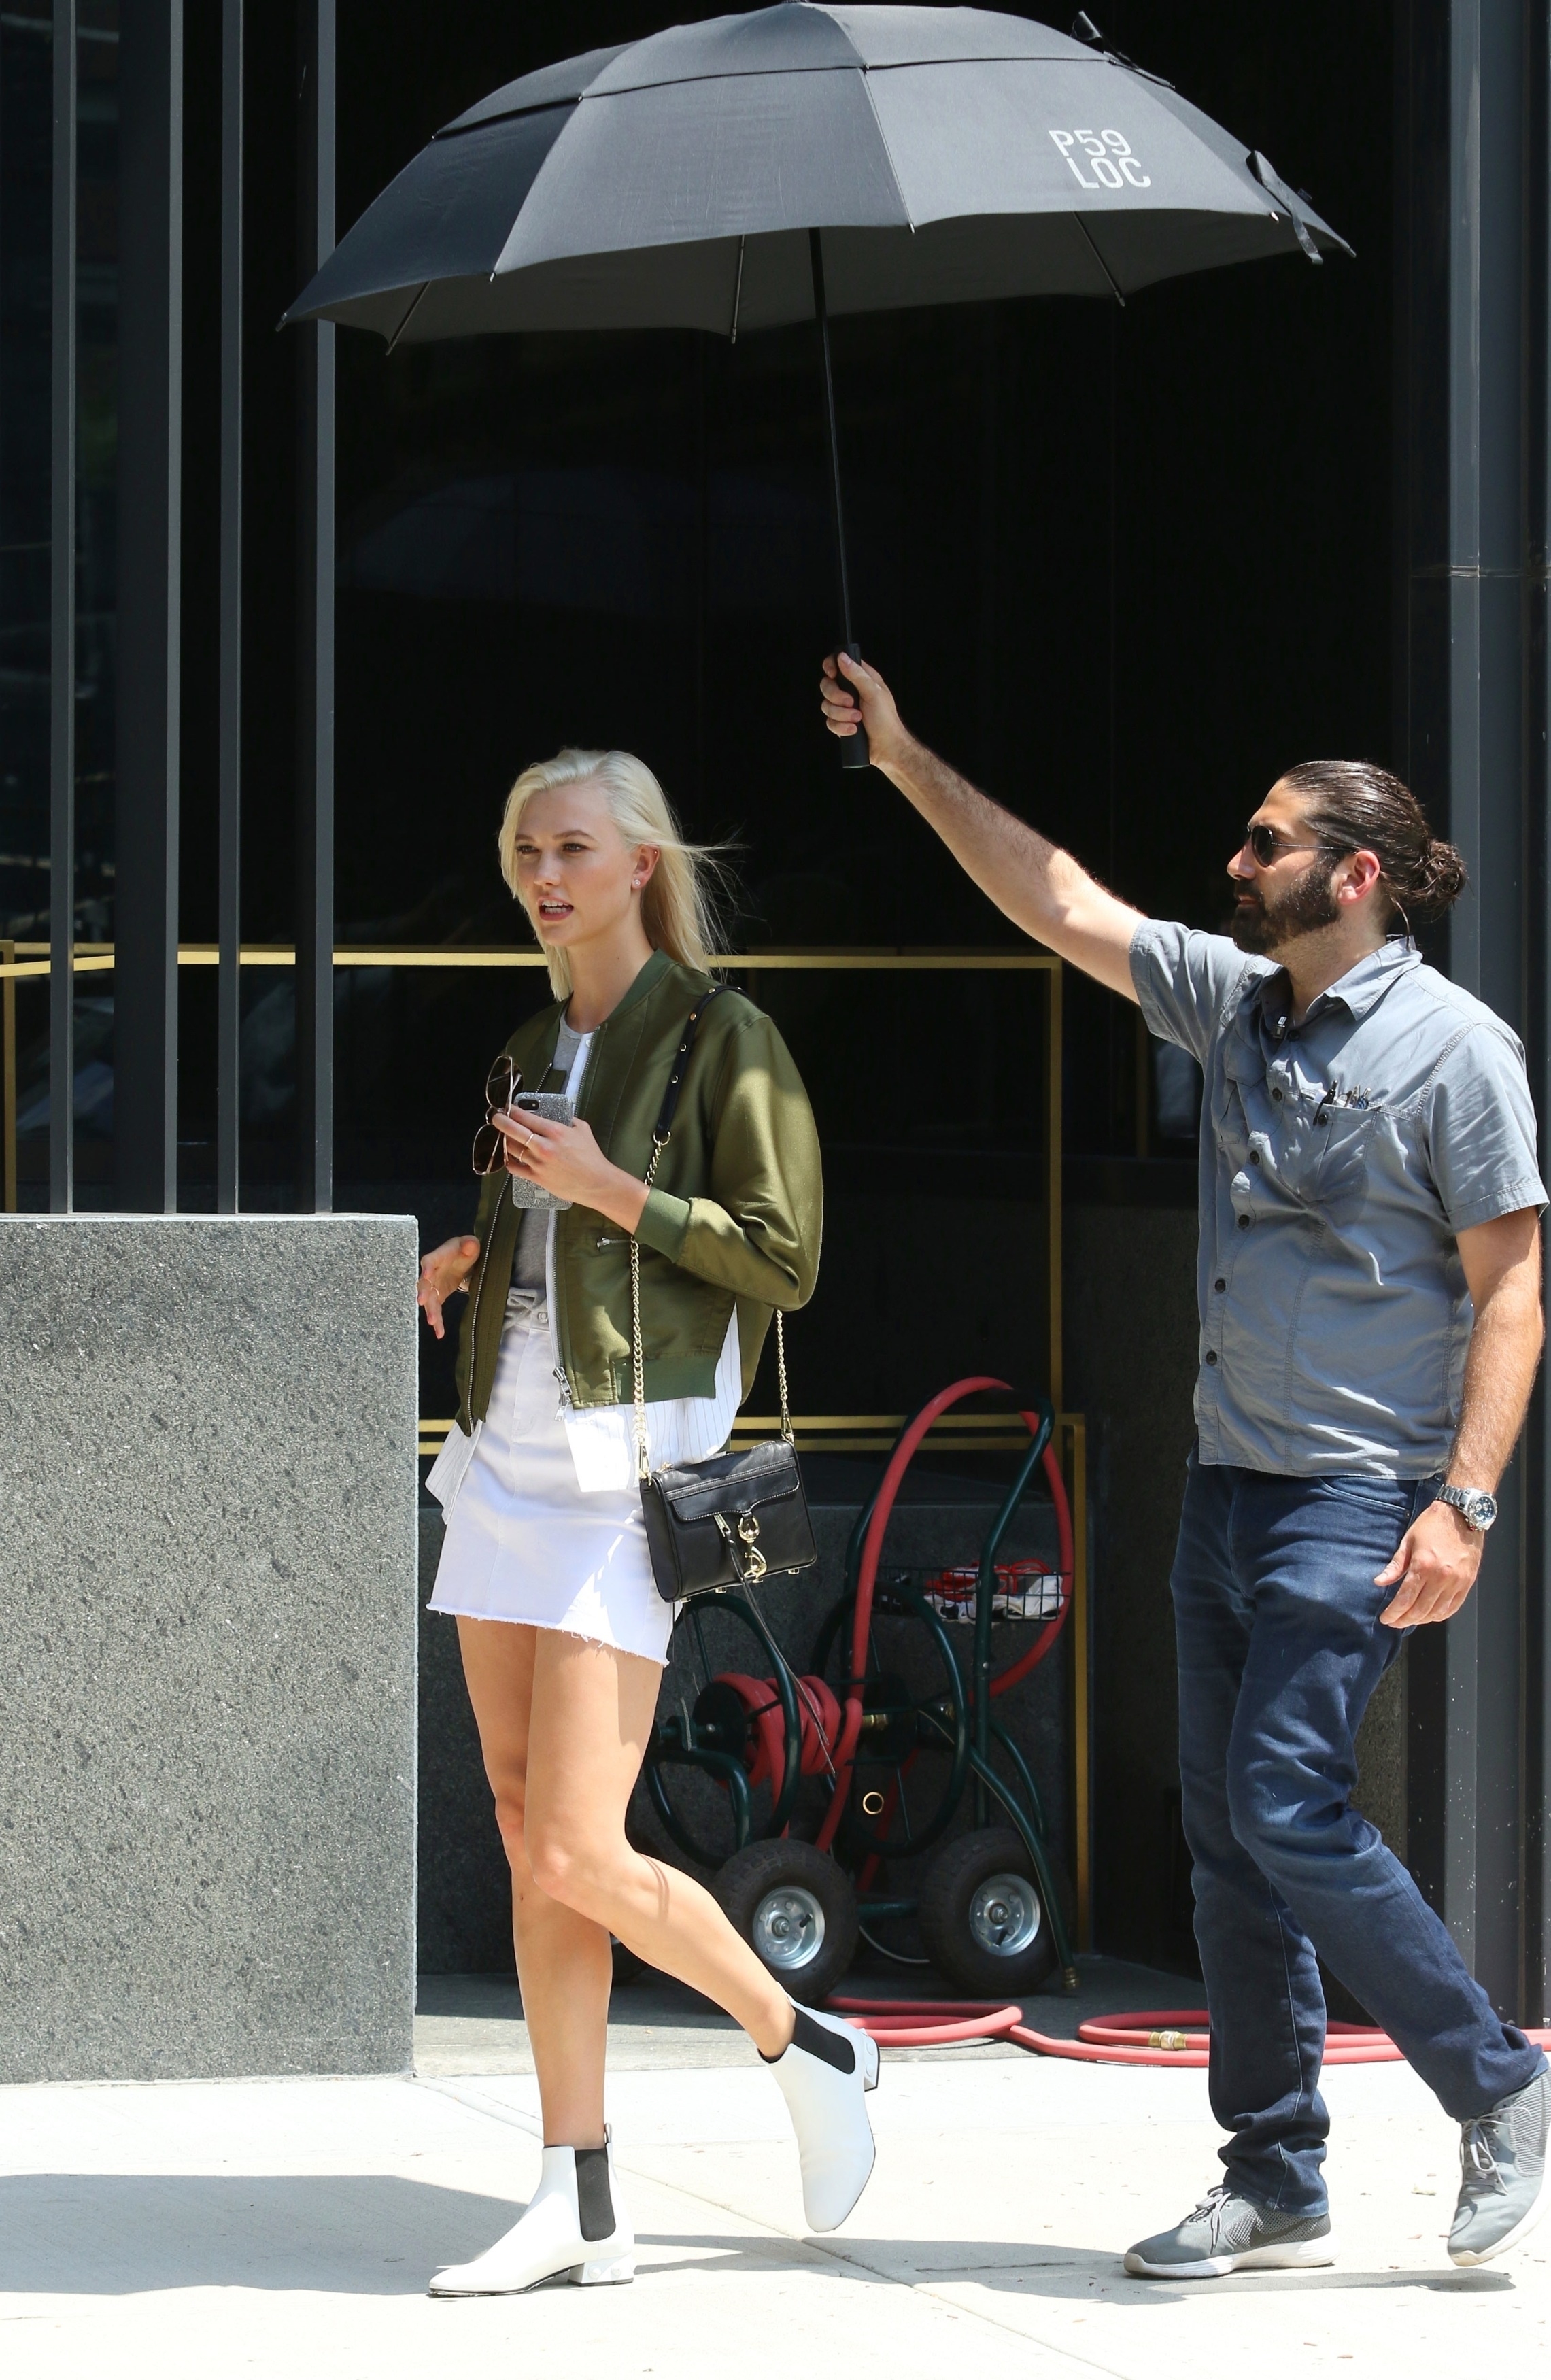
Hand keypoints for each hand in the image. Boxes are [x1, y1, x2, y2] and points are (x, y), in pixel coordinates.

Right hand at [418, 1235, 479, 1339]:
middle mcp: (431, 1273)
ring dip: (430, 1311)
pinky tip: (439, 1333)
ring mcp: (433, 1286)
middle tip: (422, 1302)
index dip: (427, 1268)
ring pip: (428, 1300)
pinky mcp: (437, 1297)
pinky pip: (435, 1310)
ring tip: (433, 1322)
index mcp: (437, 1257)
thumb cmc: (463, 1249)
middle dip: (424, 1292)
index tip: (426, 1276)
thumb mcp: (469, 1244)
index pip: (429, 1261)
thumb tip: (470, 1245)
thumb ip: (469, 1244)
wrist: (461, 1258)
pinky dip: (437, 1321)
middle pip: (424, 1283)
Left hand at [497, 1107, 648, 1232]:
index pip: (525, 1117)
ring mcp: (538, 1163)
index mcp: (555, 1132)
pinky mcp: (537, 1178)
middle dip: (500, 1121)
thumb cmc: (592, 1158)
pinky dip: (509, 1161)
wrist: (597, 1183)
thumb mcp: (582, 1130)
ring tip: (504, 1136)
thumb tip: (556, 1114)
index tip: (508, 1108)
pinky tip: (509, 1156)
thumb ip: (567, 1120)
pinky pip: (515, 1168)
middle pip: (512, 1131)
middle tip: (496, 1118)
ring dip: (505, 1141)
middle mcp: (544, 1147)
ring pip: (511, 1149)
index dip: (512, 1111)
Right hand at [819, 649, 906, 768]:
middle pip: (826, 685)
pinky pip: (829, 722)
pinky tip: (853, 730)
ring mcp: (844, 708)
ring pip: (826, 706)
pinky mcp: (840, 723)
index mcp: (861, 679)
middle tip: (851, 702)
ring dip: (842, 715)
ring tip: (857, 720)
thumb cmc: (886, 719)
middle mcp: (850, 692)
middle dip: (836, 696)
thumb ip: (857, 675)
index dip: (831, 667)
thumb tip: (842, 657)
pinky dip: (841, 727)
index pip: (838, 664)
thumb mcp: (874, 692)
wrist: (886, 747)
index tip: (833, 674)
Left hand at [1375, 1497, 1483, 1626]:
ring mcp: (1457, 1582)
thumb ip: (1395, 1565)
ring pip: (1437, 1613)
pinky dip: (1440, 1615)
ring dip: (1421, 1620)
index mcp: (1423, 1566)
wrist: (1463, 1515)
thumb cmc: (1433, 1525)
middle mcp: (1441, 1577)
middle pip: (1420, 1610)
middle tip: (1395, 1622)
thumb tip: (1379, 1582)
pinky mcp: (1468, 1583)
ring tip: (1410, 1619)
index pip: (1405, 1599)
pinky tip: (1430, 1615)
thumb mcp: (1408, 1541)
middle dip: (1404, 1620)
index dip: (1394, 1613)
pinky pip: (1453, 1607)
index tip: (1386, 1619)